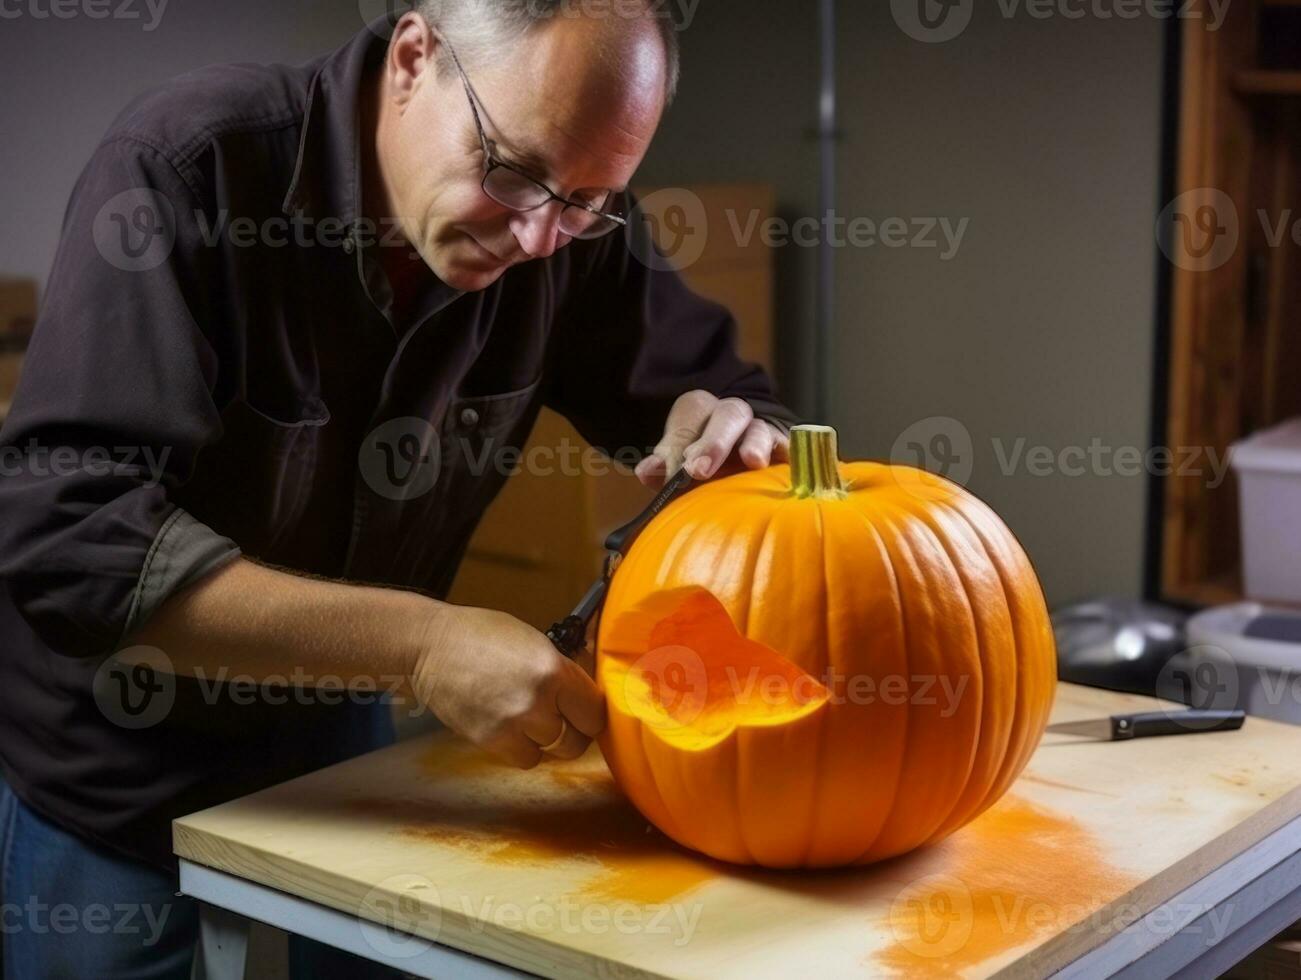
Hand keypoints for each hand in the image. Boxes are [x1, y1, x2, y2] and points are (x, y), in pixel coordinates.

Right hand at [412, 605, 605, 767]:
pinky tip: (511, 727)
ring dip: (545, 740)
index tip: (584, 712)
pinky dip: (522, 749)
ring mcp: (513, 723)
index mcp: (554, 670)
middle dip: (573, 732)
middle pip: (577, 741)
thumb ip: (562, 670)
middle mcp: (538, 701)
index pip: (595, 713)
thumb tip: (585, 693)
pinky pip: (524, 759)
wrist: (431, 645)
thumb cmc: (483, 635)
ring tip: (529, 718)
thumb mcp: (535, 641)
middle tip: (561, 719)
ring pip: (551, 751)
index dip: (591, 714)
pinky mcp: (490, 740)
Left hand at [633, 391, 789, 486]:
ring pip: (760, 429)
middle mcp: (733, 415)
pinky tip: (789, 475)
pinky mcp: (784, 452)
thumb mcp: (676, 457)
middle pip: (728, 416)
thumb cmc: (699, 460)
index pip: (692, 414)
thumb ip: (662, 463)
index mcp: (702, 410)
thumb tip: (647, 472)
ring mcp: (762, 432)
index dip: (681, 441)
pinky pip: (790, 451)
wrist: (737, 458)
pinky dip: (790, 459)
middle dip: (714, 441)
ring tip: (753, 461)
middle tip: (698, 471)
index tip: (678, 470)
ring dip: (755, 443)